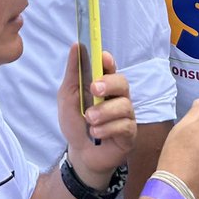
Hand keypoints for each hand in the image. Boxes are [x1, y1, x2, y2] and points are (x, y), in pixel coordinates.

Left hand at [57, 46, 135, 188]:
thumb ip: (73, 73)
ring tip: (89, 120)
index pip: (111, 68)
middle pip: (123, 82)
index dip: (109, 61)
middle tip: (94, 89)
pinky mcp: (130, 133)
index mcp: (104, 85)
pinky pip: (124, 126)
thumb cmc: (76, 122)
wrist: (80, 153)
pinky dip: (107, 128)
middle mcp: (118, 97)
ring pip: (124, 105)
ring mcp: (126, 115)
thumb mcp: (68, 96)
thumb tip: (76, 46)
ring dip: (104, 112)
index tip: (103, 57)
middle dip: (109, 83)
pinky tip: (96, 133)